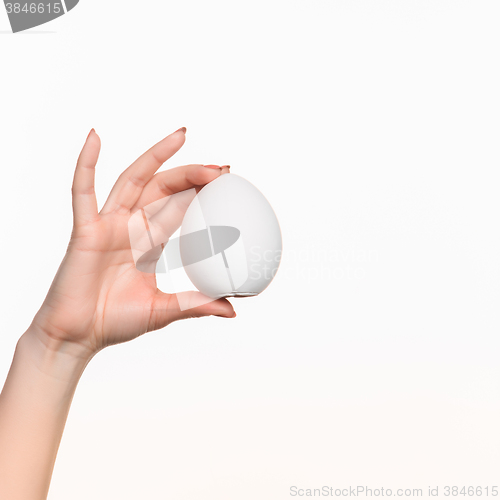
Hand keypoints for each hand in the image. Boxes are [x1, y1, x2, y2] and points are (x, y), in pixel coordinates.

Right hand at [30, 127, 234, 360]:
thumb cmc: (115, 320)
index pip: (180, 207)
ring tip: (181, 137)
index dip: (201, 192)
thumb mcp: (165, 310)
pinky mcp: (85, 230)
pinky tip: (96, 138)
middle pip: (164, 188)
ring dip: (156, 157)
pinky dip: (87, 164)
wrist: (78, 337)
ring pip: (134, 180)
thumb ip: (197, 305)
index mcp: (149, 242)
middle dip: (191, 174)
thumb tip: (232, 311)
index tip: (227, 180)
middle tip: (221, 168)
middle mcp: (131, 227)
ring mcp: (108, 225)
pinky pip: (83, 192)